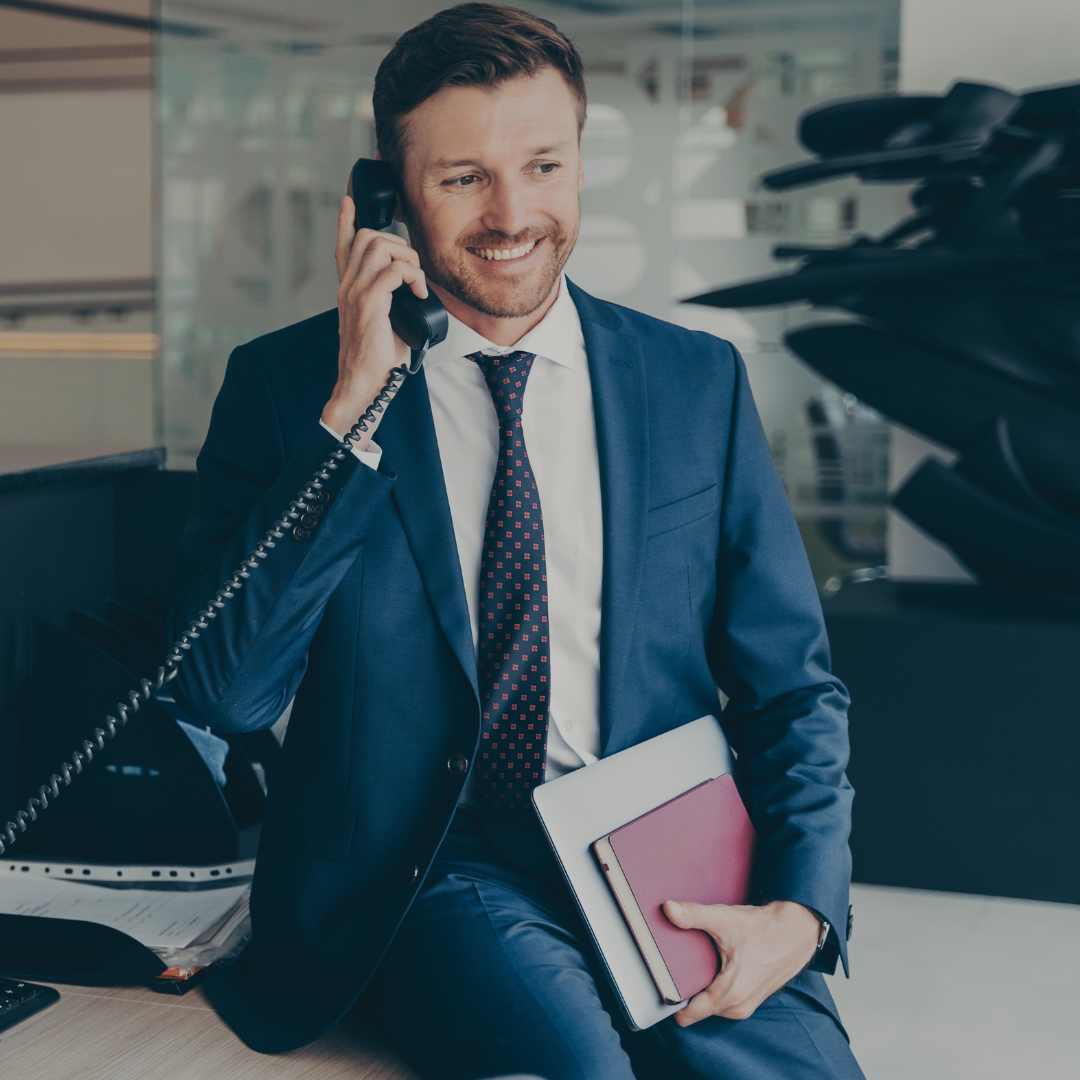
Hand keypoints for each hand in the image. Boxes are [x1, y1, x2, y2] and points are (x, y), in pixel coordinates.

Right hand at [324, 194, 428, 442]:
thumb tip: (418, 297)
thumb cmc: (376, 359)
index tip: (348, 203)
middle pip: (367, 237)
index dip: (344, 222)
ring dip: (406, 258)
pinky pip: (393, 271)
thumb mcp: (385, 324)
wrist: (364, 382)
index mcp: (349, 289)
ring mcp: (355, 292)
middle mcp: (347, 286)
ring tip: (417, 281)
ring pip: (379, 246)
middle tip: (414, 269)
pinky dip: (413, 276)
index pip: (342, 247)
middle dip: (398, 243)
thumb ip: (392, 304)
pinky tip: (419, 293)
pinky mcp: (369, 303)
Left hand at [661, 899, 819, 1025]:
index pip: (689, 1015)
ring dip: (700, 989)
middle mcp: (736, 1007)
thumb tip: (668, 909)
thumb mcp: (725, 919)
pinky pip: (722, 1001)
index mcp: (729, 994)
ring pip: (710, 1005)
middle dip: (684, 991)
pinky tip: (711, 967)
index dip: (671, 1001)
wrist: (797, 932)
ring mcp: (744, 1006)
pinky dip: (714, 987)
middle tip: (672, 967)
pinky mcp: (750, 1000)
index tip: (659, 983)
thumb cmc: (763, 929)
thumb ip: (693, 915)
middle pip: (697, 1009)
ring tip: (692, 966)